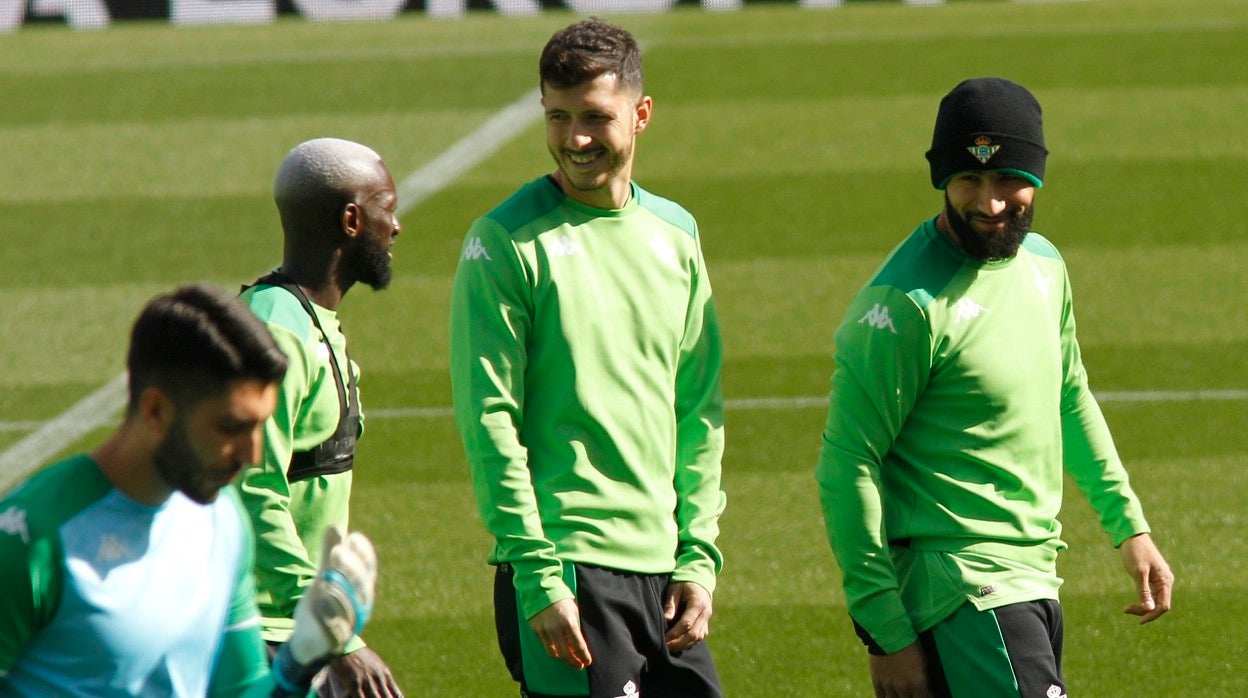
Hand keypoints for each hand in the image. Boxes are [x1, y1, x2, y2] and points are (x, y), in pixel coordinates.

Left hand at [289, 526, 377, 663]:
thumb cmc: (322, 602)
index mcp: (362, 587)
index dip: (363, 552)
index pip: (369, 567)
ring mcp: (350, 623)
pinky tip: (318, 603)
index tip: (352, 537)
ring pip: (352, 607)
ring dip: (340, 591)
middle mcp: (361, 605)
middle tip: (336, 551)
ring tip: (324, 579)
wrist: (309, 639)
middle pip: (363, 585)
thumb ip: (329, 554)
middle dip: (351, 567)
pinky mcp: (335, 640)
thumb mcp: (324, 575)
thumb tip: (336, 525)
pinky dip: (330, 618)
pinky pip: (337, 630)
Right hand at [328, 646, 403, 697]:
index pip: (395, 693)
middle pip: (387, 697)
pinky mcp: (354, 683)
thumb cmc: (360, 656)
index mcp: (385, 673)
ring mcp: (366, 681)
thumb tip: (392, 689)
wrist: (346, 645)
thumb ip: (383, 677)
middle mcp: (378, 677)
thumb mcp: (376, 664)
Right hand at [529, 598, 591, 668]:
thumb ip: (576, 628)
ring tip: (568, 657)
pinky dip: (552, 648)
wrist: (541, 590)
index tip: (587, 661)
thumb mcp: (573, 612)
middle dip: (573, 662)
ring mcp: (544, 630)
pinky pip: (545, 645)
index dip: (584, 656)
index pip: (578, 645)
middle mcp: (555, 629)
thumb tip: (578, 645)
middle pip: (565, 654)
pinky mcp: (536, 631)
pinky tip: (558, 648)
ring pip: (553, 653)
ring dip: (562, 657)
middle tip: (579, 665)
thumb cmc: (562, 600)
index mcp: (568, 622)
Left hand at [662, 581, 712, 651]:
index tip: (664, 639)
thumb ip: (671, 604)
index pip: (687, 623)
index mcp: (698, 603)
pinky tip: (679, 644)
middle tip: (666, 646)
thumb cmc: (683, 584)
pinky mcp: (706, 623)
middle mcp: (706, 613)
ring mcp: (707, 619)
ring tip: (671, 647)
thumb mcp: (674, 589)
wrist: (698, 581)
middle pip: (694, 634)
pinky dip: (690, 642)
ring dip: (684, 644)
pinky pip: (700, 636)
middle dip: (679, 642)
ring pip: (698, 637)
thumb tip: (666, 619)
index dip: (675, 633)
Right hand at [868, 642, 933, 697]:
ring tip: (901, 695)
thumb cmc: (910, 645)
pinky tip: (889, 696)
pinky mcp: (877, 680)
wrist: (889, 633)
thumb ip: (923, 679)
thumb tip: (924, 688)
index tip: (926, 695)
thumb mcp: (923, 662)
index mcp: (918, 683)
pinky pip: (880, 697)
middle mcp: (903, 687)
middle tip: (913, 694)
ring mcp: (889, 685)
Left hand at [1119, 532, 1173, 623]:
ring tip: (1126, 608)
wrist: (1130, 536)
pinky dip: (1142, 600)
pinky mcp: (1151, 578)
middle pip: (1159, 605)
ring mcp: (1158, 580)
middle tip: (1126, 609)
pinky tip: (1132, 604)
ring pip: (1154, 601)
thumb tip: (1149, 609)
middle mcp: (1165, 582)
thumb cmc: (1135, 552)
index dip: (1153, 615)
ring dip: (1142, 607)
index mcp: (1166, 581)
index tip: (1138, 620)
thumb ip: (1144, 591)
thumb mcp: (1138, 572)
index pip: (1164, 606)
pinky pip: (1149, 595)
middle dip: (1145, 611)